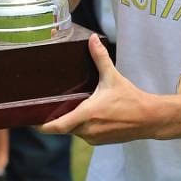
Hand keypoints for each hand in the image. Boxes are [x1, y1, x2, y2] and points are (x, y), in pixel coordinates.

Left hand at [39, 34, 158, 144]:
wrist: (148, 118)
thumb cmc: (130, 98)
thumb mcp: (113, 76)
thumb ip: (100, 58)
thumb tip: (92, 39)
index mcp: (87, 114)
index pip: (58, 126)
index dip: (43, 126)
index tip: (32, 122)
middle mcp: (87, 130)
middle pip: (64, 127)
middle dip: (57, 118)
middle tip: (48, 106)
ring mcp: (94, 138)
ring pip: (74, 130)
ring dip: (71, 120)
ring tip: (67, 106)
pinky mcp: (100, 141)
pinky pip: (84, 134)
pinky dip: (81, 125)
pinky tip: (85, 113)